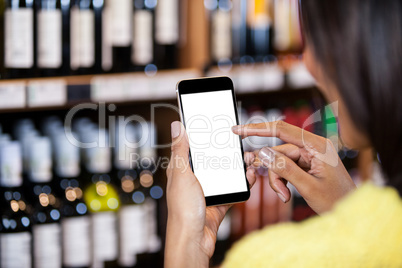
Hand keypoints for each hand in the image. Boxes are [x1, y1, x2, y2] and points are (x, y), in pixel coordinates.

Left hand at [165, 121, 256, 267]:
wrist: (193, 241)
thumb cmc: (182, 209)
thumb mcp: (181, 174)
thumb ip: (181, 150)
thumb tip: (177, 126)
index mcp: (183, 171)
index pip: (194, 148)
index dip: (205, 138)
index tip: (218, 127)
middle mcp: (195, 180)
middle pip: (214, 162)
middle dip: (228, 154)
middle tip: (241, 146)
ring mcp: (208, 192)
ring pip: (226, 176)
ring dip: (238, 168)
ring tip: (250, 161)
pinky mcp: (219, 204)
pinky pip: (233, 191)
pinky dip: (243, 185)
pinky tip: (250, 177)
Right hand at [232, 120, 355, 213]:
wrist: (350, 212)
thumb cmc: (336, 200)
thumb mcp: (307, 186)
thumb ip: (284, 168)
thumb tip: (263, 152)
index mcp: (317, 145)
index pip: (282, 129)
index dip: (257, 129)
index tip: (238, 130)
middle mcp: (313, 146)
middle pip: (279, 151)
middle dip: (274, 172)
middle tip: (280, 192)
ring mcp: (310, 155)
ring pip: (280, 161)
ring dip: (278, 179)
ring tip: (285, 195)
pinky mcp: (307, 163)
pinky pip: (285, 167)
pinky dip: (283, 180)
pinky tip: (288, 193)